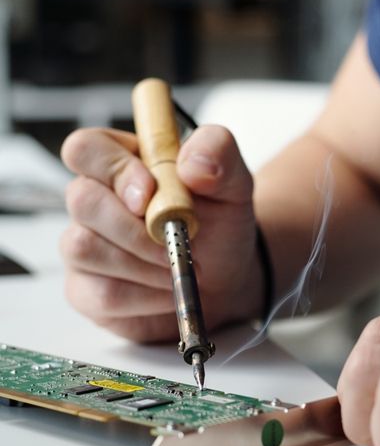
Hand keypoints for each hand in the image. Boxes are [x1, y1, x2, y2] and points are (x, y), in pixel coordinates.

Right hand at [60, 125, 260, 342]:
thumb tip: (191, 163)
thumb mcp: (232, 181)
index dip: (114, 169)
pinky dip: (144, 297)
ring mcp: (81, 243)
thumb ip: (217, 151)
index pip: (85, 148)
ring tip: (178, 266)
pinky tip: (167, 290)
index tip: (152, 193)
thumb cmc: (218, 223)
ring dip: (143, 263)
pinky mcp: (85, 290)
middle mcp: (92, 198)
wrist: (225, 278)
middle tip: (179, 241)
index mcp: (120, 159)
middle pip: (82, 200)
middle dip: (136, 228)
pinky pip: (100, 294)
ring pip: (84, 249)